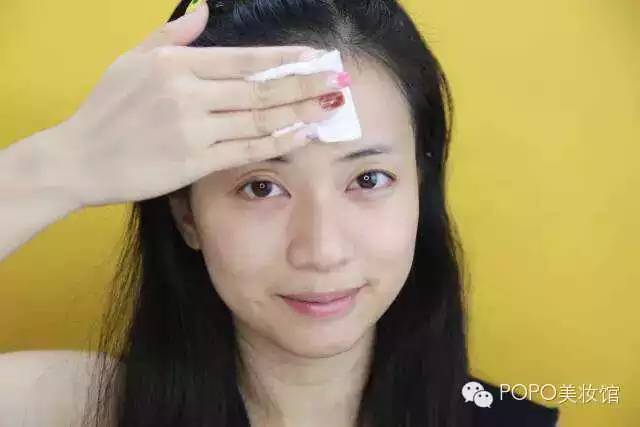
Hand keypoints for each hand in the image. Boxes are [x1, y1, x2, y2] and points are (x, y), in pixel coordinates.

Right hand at [56, 2, 344, 207]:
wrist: (79, 159)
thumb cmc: (106, 109)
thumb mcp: (131, 60)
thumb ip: (171, 34)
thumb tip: (204, 7)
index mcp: (174, 64)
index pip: (243, 59)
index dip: (284, 60)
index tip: (315, 57)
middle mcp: (186, 93)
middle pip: (259, 89)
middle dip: (303, 84)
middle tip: (337, 80)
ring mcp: (191, 129)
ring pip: (257, 119)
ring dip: (298, 113)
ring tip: (328, 107)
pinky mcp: (192, 162)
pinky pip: (245, 150)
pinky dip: (276, 142)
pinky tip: (300, 136)